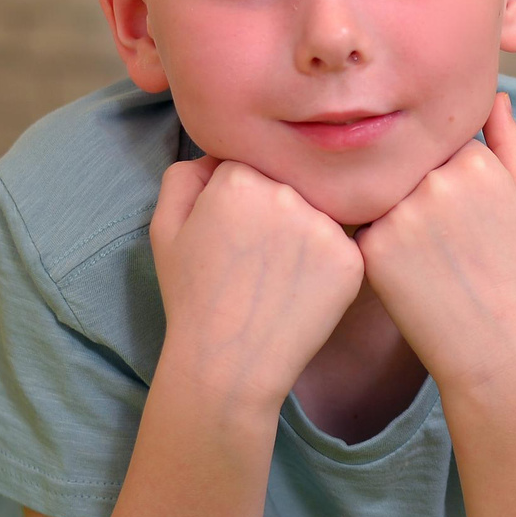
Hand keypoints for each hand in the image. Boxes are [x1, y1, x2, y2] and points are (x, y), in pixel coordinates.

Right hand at [150, 156, 364, 410]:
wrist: (228, 363)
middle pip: (286, 185)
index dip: (237, 202)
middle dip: (272, 214)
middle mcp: (285, 193)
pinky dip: (325, 265)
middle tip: (254, 261)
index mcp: (238, 178)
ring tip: (275, 277)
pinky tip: (299, 291)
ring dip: (301, 235)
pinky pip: (341, 246)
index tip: (231, 236)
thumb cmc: (192, 296)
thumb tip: (218, 154)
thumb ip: (185, 175)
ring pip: (316, 213)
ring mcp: (322, 225)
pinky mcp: (351, 259)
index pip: (248, 166)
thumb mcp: (164, 228)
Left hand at [357, 93, 515, 393]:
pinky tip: (404, 273)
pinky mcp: (372, 246)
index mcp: (476, 161)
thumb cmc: (515, 269)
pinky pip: (362, 226)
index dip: (445, 174)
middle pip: (407, 164)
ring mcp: (401, 213)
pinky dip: (376, 243)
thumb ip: (511, 142)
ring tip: (424, 256)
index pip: (438, 142)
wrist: (493, 343)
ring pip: (380, 191)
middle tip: (440, 238)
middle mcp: (436, 180)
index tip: (460, 213)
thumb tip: (494, 94)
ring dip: (392, 213)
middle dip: (415, 190)